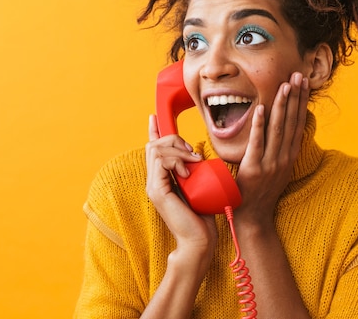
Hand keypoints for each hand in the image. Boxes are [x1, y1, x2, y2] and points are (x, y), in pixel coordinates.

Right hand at [145, 115, 217, 260]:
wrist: (199, 241)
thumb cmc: (203, 217)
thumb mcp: (200, 186)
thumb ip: (195, 172)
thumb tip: (200, 157)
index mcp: (162, 179)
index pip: (153, 150)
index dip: (154, 132)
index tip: (154, 117)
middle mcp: (154, 181)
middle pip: (154, 145)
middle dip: (175, 140)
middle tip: (194, 154)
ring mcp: (153, 186)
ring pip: (156, 149)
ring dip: (178, 150)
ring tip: (194, 162)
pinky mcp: (157, 190)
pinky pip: (161, 161)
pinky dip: (176, 160)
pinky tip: (188, 172)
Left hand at [234, 72, 309, 226]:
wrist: (253, 216)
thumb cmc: (261, 191)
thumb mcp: (277, 168)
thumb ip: (280, 148)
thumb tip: (283, 127)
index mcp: (290, 155)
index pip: (298, 123)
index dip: (301, 102)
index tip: (303, 83)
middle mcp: (284, 157)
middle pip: (291, 121)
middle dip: (295, 96)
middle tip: (297, 75)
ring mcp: (271, 163)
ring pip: (278, 129)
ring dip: (281, 105)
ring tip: (284, 85)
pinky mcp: (254, 169)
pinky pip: (257, 143)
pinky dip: (259, 125)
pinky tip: (260, 109)